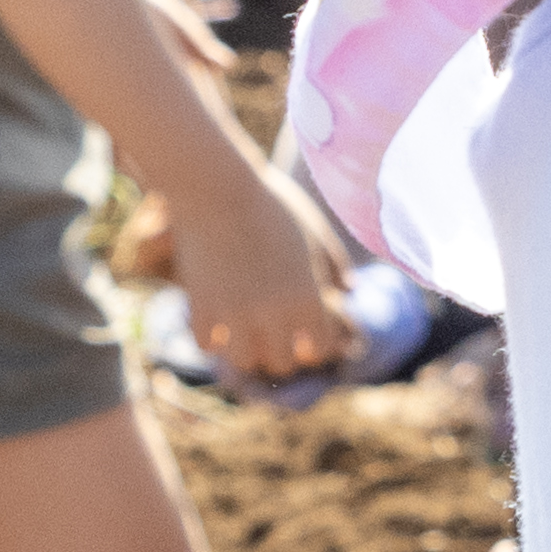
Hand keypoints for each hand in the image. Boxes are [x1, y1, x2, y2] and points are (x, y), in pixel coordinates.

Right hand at [173, 168, 346, 385]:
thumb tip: (350, 291)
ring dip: (246, 350)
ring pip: (243, 361)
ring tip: (245, 333)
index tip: (307, 334)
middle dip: (282, 352)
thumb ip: (336, 264)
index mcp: (306, 297)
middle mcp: (272, 314)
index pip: (320, 349)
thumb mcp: (315, 230)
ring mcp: (234, 315)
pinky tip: (216, 319)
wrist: (216, 188)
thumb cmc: (272, 203)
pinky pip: (206, 344)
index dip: (315, 344)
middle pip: (282, 363)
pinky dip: (212, 337)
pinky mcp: (200, 308)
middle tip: (274, 336)